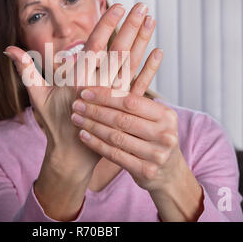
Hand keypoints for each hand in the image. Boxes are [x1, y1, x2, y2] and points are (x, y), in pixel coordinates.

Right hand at [4, 2, 155, 176]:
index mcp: (79, 79)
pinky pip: (140, 85)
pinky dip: (150, 69)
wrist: (73, 153)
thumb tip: (9, 49)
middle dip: (130, 26)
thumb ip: (26, 70)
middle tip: (142, 5)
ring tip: (151, 20)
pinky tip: (159, 52)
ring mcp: (114, 96)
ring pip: (131, 63)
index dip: (107, 25)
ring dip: (142, 41)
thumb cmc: (55, 123)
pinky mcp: (124, 107)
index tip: (118, 6)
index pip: (95, 46)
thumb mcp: (37, 95)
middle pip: (118, 50)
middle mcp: (99, 84)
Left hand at [71, 48, 184, 191]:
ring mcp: (156, 154)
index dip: (106, 96)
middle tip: (75, 104)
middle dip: (95, 110)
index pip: (131, 102)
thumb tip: (107, 70)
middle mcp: (164, 134)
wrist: (167, 172)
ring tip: (75, 118)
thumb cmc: (153, 137)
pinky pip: (115, 154)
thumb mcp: (153, 117)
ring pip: (116, 137)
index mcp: (166, 115)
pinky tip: (83, 135)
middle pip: (122, 119)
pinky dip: (96, 144)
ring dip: (92, 126)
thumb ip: (134, 101)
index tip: (85, 91)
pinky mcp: (146, 170)